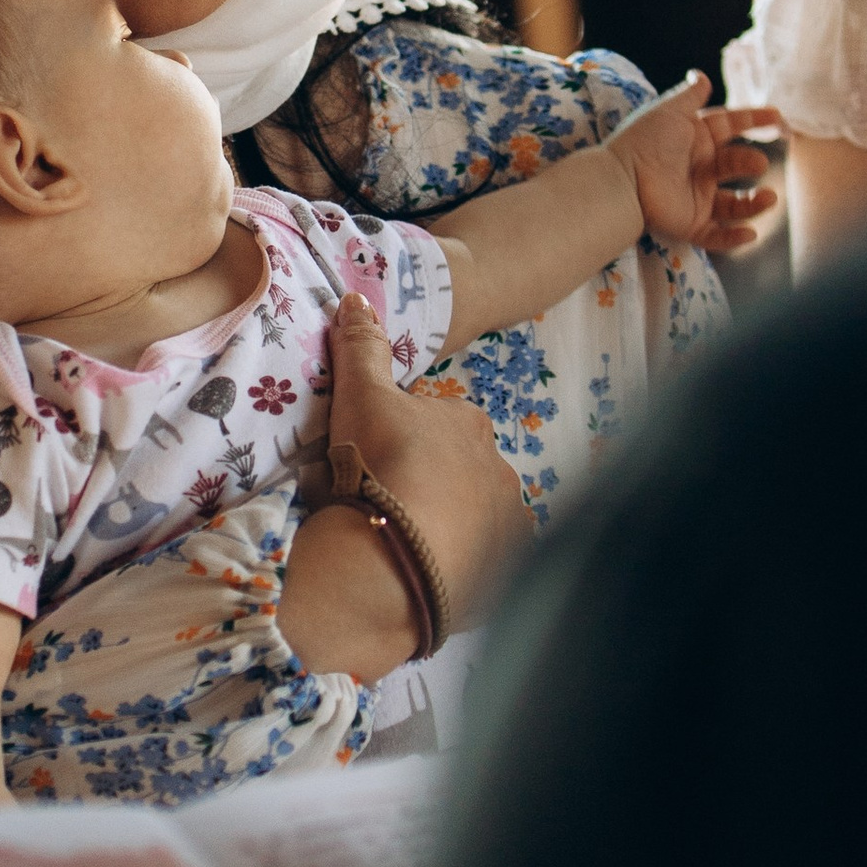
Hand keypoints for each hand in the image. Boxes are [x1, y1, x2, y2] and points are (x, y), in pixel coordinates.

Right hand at [327, 290, 532, 631]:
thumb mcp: (360, 397)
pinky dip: (466, 562)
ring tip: (403, 543)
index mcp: (468, 422)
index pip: (436, 424)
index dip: (401, 442)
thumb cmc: (376, 465)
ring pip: (475, 515)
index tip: (372, 463)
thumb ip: (361, 348)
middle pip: (458, 470)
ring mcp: (509, 519)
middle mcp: (500, 466)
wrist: (390, 558)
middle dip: (429, 483)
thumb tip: (355, 298)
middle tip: (383, 504)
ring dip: (447, 524)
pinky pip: (489, 559)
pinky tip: (430, 569)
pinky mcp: (511, 566)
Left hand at [607, 76, 782, 256]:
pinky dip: (734, 238)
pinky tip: (750, 234)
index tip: (777, 118)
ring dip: (754, 203)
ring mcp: (697, 198)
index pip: (731, 126)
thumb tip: (701, 75)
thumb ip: (689, 96)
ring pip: (734, 204)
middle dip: (751, 162)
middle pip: (736, 164)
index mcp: (697, 140)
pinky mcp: (690, 224)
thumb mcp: (670, 112)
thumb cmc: (644, 142)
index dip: (754, 120)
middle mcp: (700, 169)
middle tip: (758, 163)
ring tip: (768, 197)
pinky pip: (717, 236)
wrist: (622, 179)